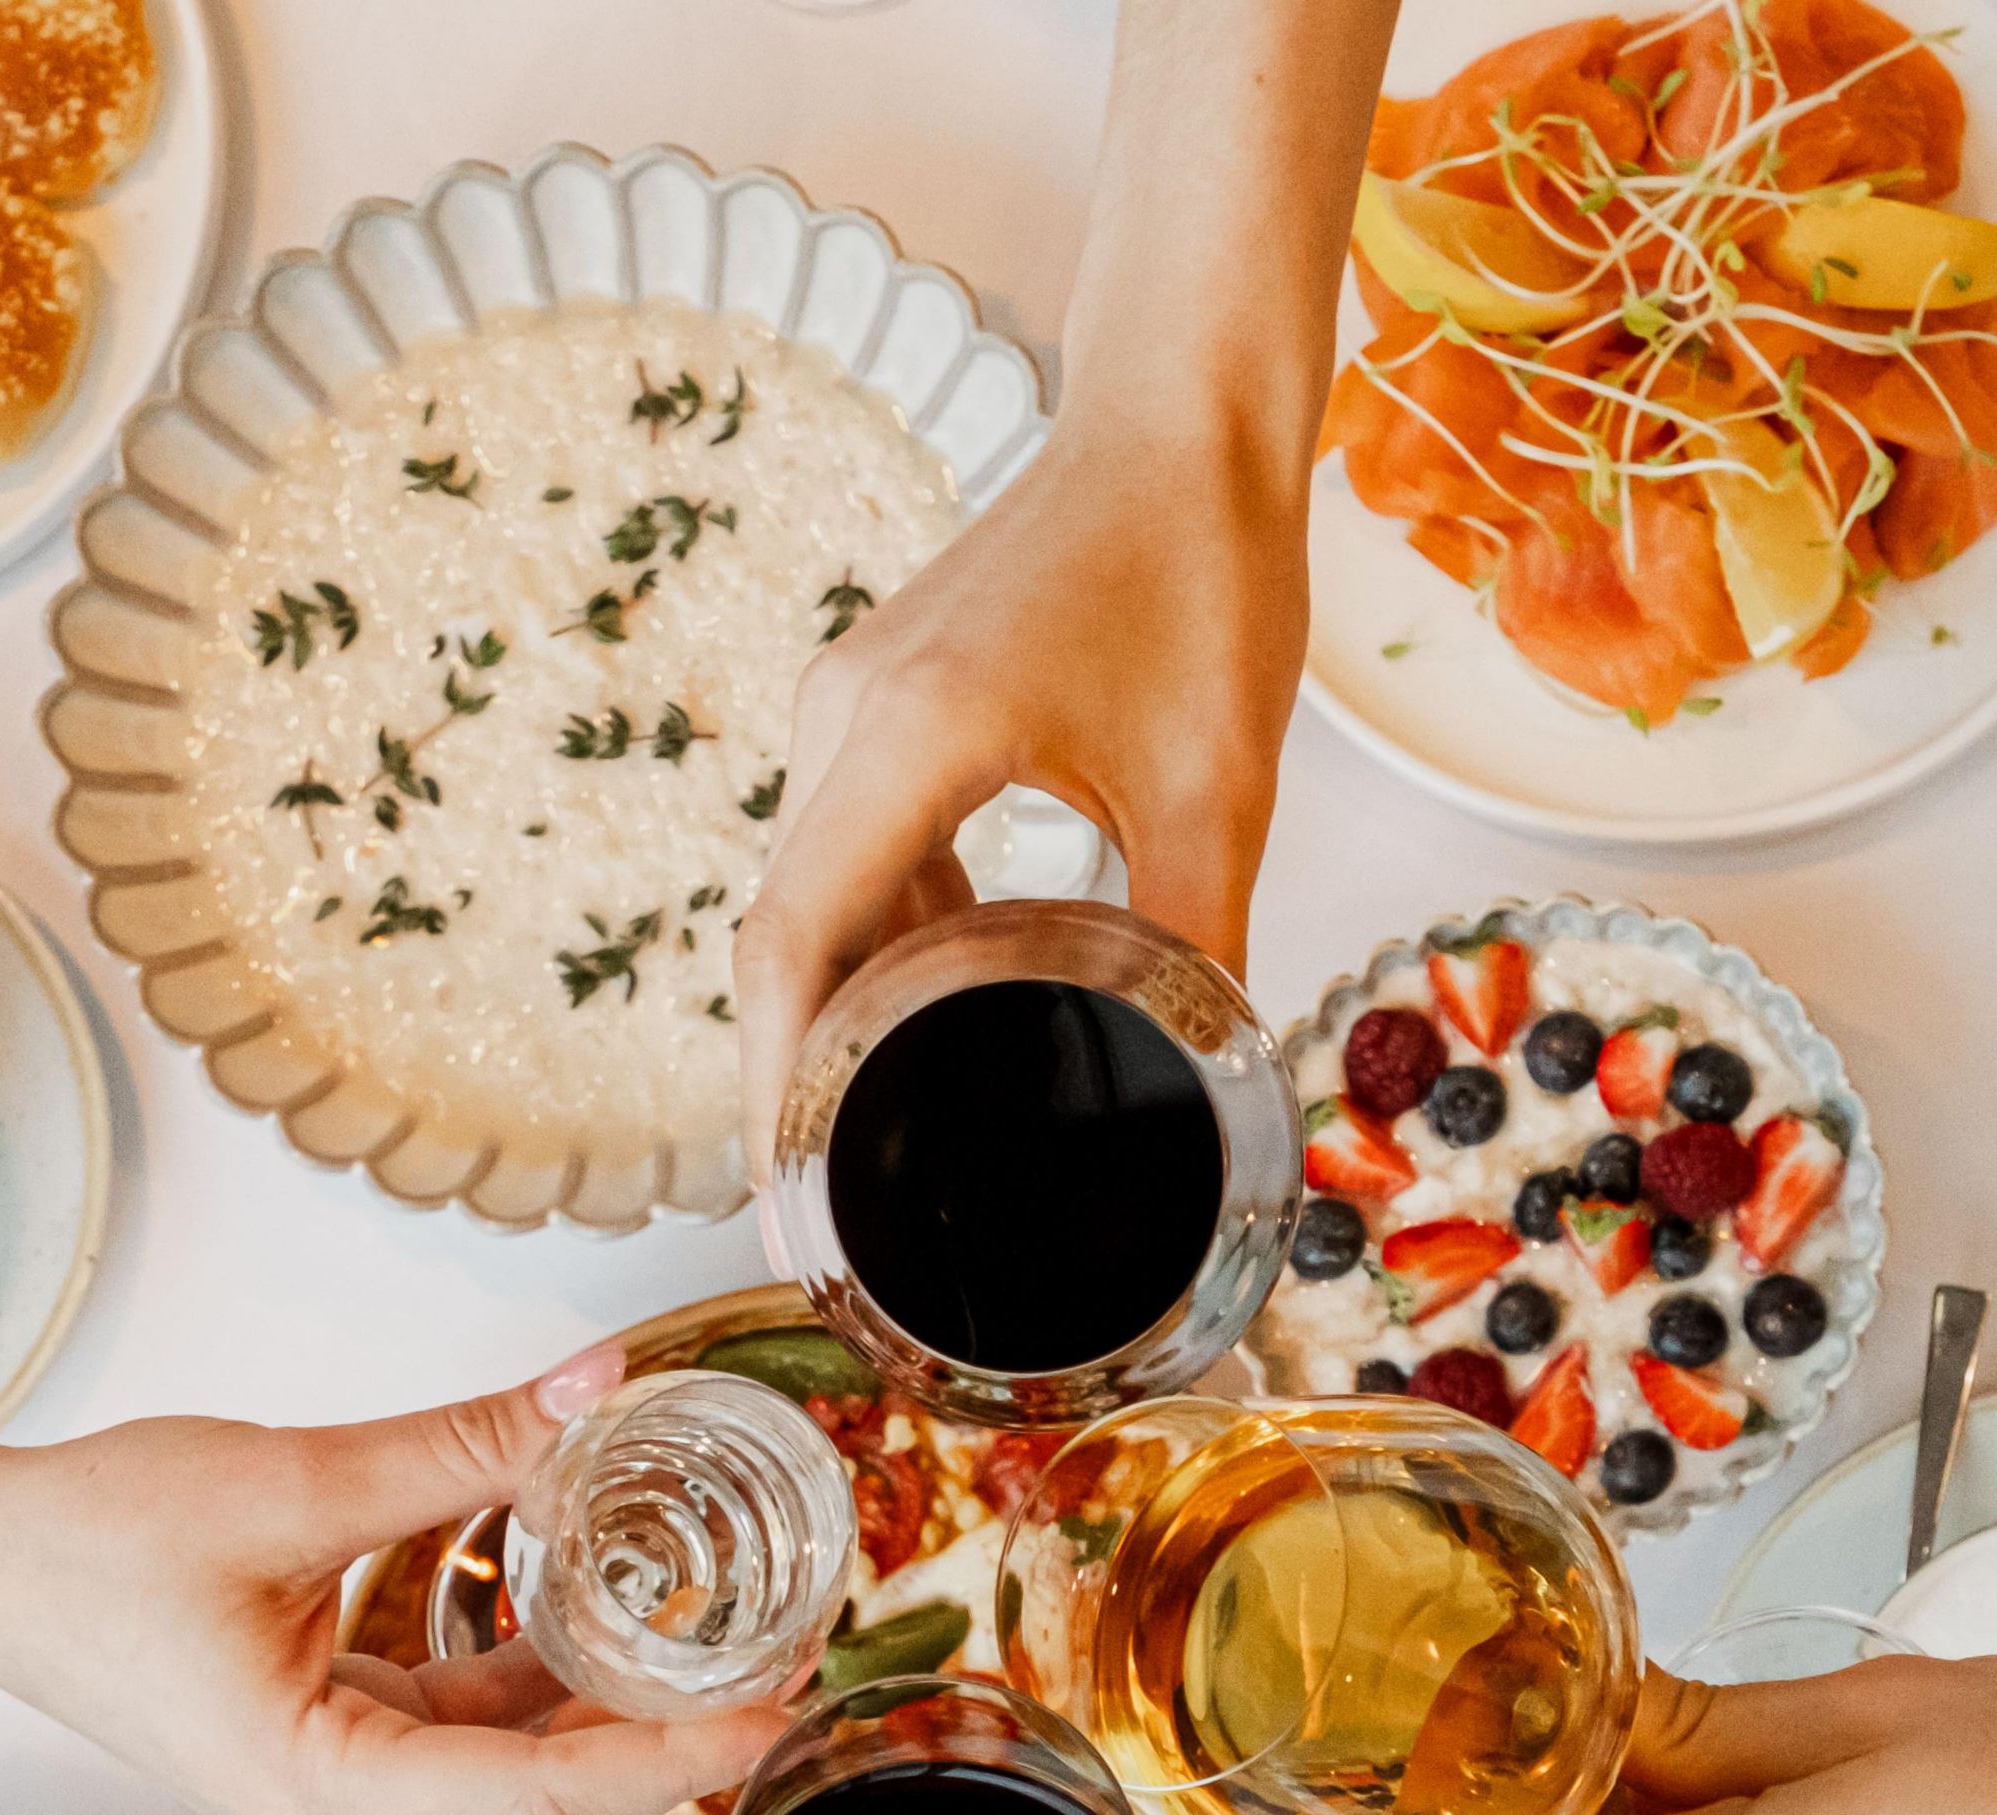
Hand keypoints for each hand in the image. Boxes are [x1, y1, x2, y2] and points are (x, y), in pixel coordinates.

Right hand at [0, 1344, 784, 1814]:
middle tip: (788, 1661)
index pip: (552, 1796)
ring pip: (519, 1786)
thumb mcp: (291, 1482)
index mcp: (320, 1792)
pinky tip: (612, 1624)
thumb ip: (462, 1449)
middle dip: (677, 1743)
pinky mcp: (327, 1757)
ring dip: (619, 1722)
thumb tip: (601, 1389)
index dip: (685, 1753)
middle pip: (552, 1812)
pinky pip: (469, 1748)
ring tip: (726, 1644)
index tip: (784, 1705)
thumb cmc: (86, 1544)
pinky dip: (545, 1696)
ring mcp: (329, 1804)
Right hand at [729, 403, 1309, 1150]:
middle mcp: (848, 715)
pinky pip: (850, 845)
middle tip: (833, 1213)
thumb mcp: (1220, 782)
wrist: (1181, 420)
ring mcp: (851, 701)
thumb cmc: (1202, 571)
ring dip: (842, 1007)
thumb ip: (1198, 937)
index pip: (794, 946)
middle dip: (795, 1078)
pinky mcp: (880, 699)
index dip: (775, 1088)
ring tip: (882, 1128)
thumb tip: (1208, 1079)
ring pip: (813, 894)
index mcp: (911, 735)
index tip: (790, 1203)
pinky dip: (882, 933)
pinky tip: (945, 993)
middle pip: (781, 935)